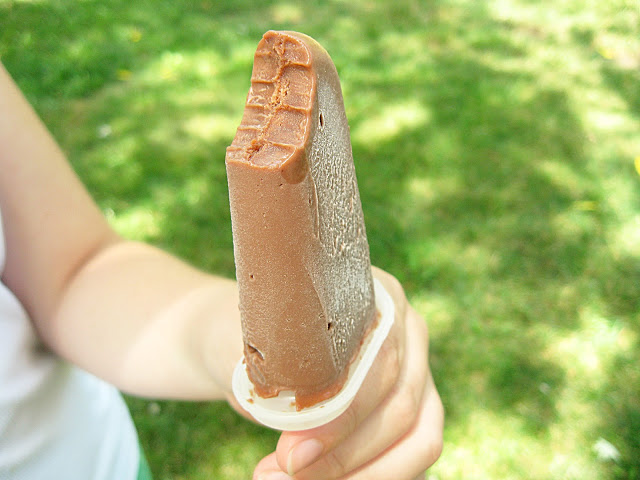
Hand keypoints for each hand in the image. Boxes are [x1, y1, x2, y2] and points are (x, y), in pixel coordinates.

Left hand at [252, 267, 443, 479]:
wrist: (239, 345)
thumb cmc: (246, 337)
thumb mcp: (251, 343)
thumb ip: (278, 371)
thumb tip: (299, 432)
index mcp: (377, 296)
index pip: (380, 362)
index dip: (343, 416)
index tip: (292, 453)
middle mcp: (407, 330)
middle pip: (401, 405)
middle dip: (343, 454)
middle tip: (282, 471)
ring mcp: (416, 370)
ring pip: (417, 438)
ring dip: (360, 475)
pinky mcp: (413, 409)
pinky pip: (411, 454)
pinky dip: (370, 476)